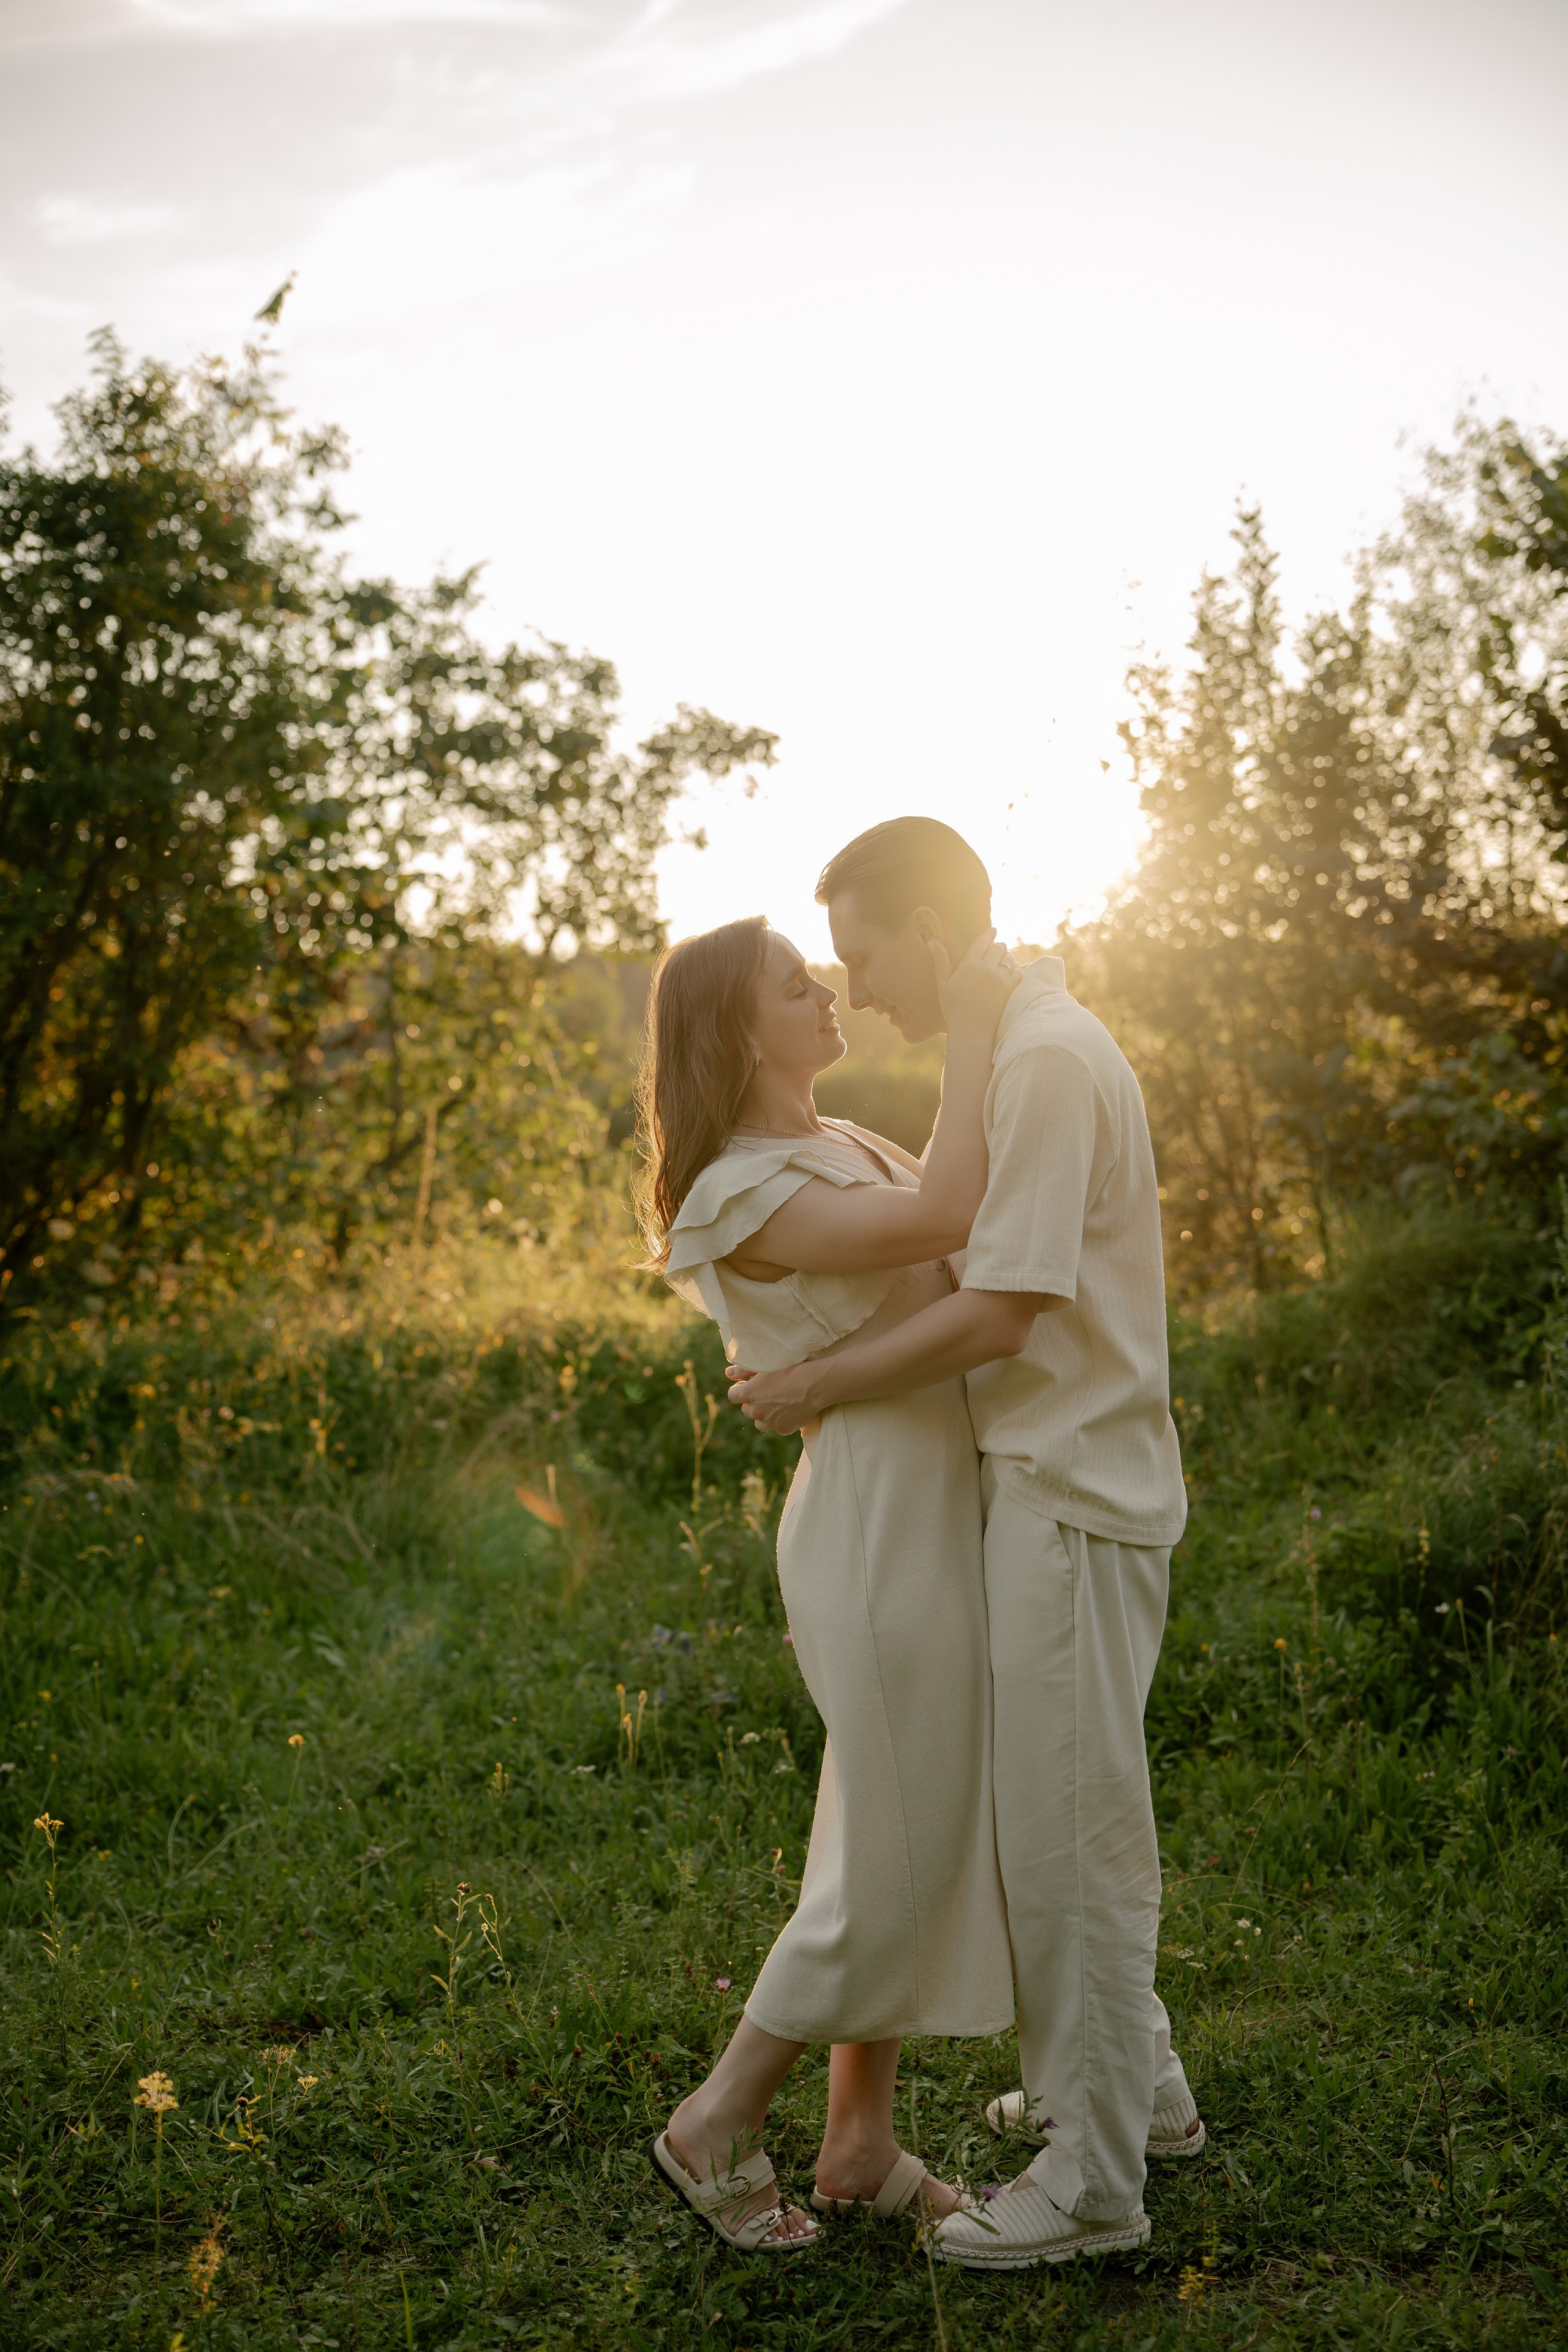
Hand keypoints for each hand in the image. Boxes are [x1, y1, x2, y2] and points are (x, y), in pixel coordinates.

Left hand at [726, 1360, 824, 1435]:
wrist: (817, 1384)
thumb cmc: (791, 1368)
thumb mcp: (766, 1363)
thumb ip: (743, 1370)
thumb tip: (727, 1373)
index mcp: (748, 1394)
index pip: (733, 1395)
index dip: (741, 1388)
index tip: (752, 1383)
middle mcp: (755, 1411)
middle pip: (747, 1409)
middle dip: (754, 1402)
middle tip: (770, 1391)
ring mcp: (769, 1423)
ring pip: (760, 1422)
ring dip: (765, 1414)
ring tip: (779, 1402)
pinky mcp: (784, 1429)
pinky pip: (777, 1426)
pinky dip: (781, 1420)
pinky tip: (791, 1408)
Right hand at [929, 925, 1019, 1043]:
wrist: (972, 1033)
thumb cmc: (954, 1010)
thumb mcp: (944, 985)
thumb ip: (941, 962)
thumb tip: (933, 942)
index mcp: (969, 966)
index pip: (982, 942)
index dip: (988, 934)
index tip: (992, 930)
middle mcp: (986, 969)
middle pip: (997, 948)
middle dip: (997, 945)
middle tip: (998, 945)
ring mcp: (1001, 979)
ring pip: (1008, 958)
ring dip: (1006, 956)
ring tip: (1004, 958)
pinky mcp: (1011, 989)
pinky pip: (1018, 971)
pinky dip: (1016, 968)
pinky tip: (1012, 970)